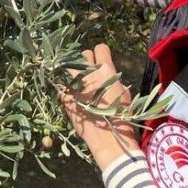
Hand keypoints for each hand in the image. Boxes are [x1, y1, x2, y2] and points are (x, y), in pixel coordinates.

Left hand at [58, 43, 140, 169]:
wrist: (108, 139)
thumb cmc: (122, 117)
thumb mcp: (124, 93)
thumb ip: (114, 79)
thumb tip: (106, 76)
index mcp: (106, 71)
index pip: (100, 48)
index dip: (102, 53)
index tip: (102, 60)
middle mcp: (88, 74)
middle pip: (83, 55)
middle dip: (87, 61)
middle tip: (91, 72)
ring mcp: (74, 85)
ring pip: (70, 67)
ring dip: (75, 72)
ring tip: (79, 81)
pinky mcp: (65, 97)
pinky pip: (64, 85)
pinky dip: (68, 88)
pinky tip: (73, 94)